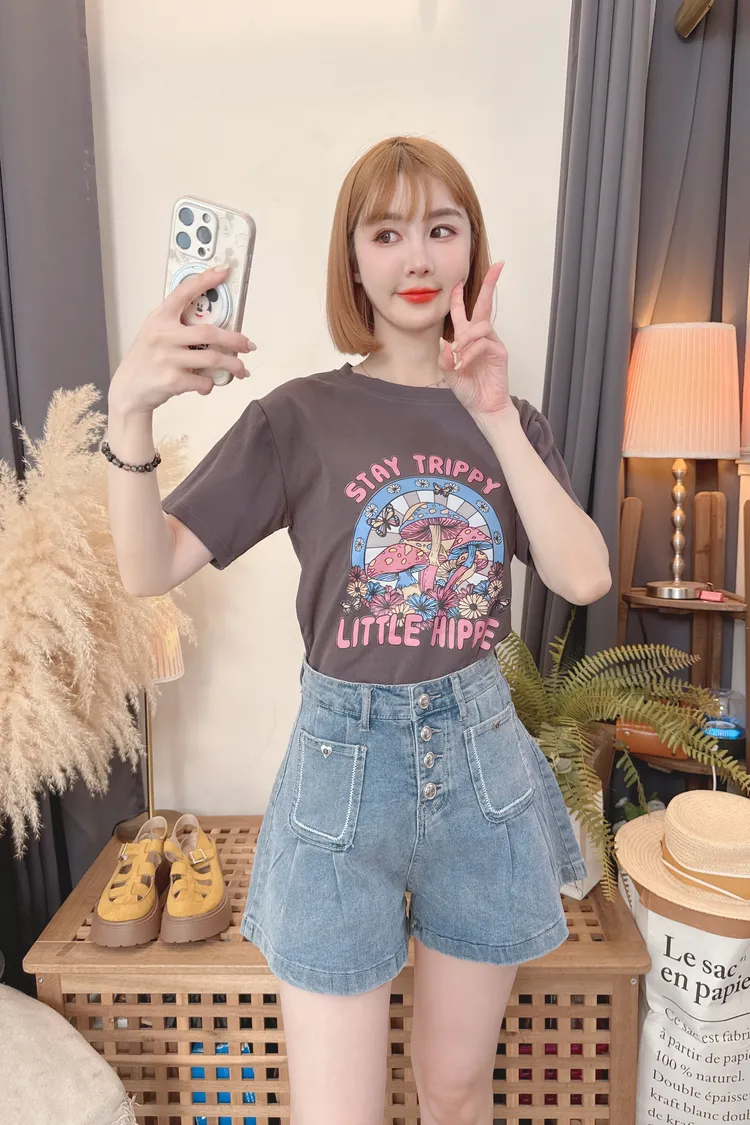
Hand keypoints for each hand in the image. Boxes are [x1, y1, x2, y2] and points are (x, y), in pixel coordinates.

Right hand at [108, 264, 255, 415]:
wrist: (129, 390)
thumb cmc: (147, 360)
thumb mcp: (155, 334)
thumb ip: (177, 326)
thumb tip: (215, 327)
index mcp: (159, 318)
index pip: (183, 292)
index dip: (205, 280)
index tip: (223, 270)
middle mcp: (163, 335)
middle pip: (209, 333)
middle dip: (234, 340)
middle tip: (248, 345)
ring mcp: (167, 358)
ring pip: (212, 359)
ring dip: (233, 365)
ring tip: (241, 370)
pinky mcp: (172, 380)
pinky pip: (203, 380)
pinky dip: (210, 384)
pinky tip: (208, 384)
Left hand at [438, 261, 511, 416]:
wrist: (482, 406)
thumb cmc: (468, 389)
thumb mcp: (448, 372)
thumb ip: (444, 357)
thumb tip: (444, 341)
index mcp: (466, 338)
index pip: (463, 312)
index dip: (458, 296)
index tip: (457, 282)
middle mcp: (480, 336)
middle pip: (485, 304)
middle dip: (490, 284)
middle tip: (498, 266)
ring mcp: (492, 343)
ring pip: (480, 326)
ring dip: (465, 339)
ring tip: (457, 357)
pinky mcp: (500, 353)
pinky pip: (484, 343)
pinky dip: (471, 352)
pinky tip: (463, 364)